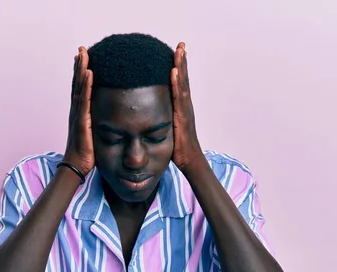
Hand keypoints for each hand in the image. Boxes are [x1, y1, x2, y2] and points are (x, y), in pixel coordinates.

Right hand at [63, 47, 94, 175]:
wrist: (77, 166)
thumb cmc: (87, 153)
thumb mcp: (95, 133)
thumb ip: (99, 123)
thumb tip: (110, 118)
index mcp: (80, 113)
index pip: (80, 88)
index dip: (81, 73)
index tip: (84, 58)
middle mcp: (76, 110)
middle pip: (77, 83)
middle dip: (79, 65)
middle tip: (82, 49)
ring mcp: (77, 114)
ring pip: (78, 87)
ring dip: (81, 69)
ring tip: (83, 53)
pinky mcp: (81, 120)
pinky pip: (83, 99)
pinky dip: (85, 85)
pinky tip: (89, 72)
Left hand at [170, 42, 202, 170]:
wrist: (188, 160)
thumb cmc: (177, 147)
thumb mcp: (166, 128)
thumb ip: (161, 118)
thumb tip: (148, 113)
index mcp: (180, 107)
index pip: (179, 84)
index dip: (178, 68)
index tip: (175, 52)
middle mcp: (185, 106)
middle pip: (183, 80)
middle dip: (182, 62)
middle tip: (180, 45)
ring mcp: (185, 110)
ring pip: (184, 84)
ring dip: (181, 67)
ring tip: (180, 51)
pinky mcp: (183, 116)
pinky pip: (179, 97)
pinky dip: (177, 83)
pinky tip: (174, 71)